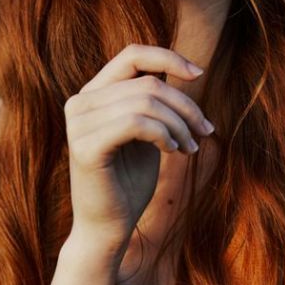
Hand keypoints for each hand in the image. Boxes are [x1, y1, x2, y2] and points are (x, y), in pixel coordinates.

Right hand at [63, 44, 214, 257]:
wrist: (108, 229)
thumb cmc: (129, 182)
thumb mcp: (147, 133)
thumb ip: (154, 101)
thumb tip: (186, 69)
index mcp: (93, 94)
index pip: (132, 55)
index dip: (168, 57)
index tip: (199, 73)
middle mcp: (80, 102)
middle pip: (148, 83)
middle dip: (186, 106)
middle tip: (205, 132)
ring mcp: (79, 122)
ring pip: (147, 102)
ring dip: (180, 125)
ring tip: (190, 148)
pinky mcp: (85, 145)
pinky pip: (136, 122)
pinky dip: (163, 134)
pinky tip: (171, 151)